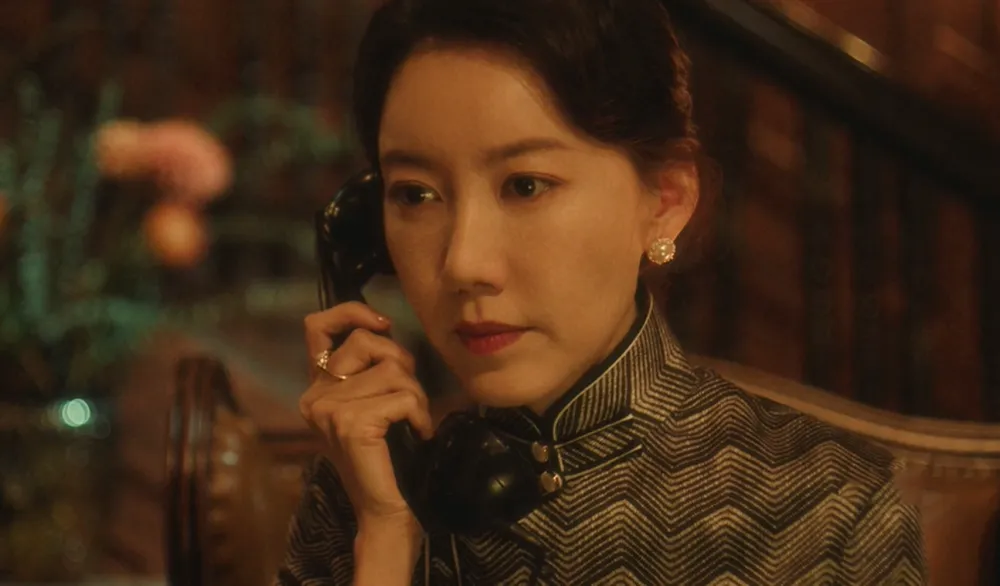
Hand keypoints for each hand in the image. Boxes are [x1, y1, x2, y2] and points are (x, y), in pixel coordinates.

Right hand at [299, 302, 433, 527]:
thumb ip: (370, 368)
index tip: (382, 323)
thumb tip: (383, 327)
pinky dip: (420, 412)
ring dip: (416, 394)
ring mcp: (328, 411)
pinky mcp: (351, 424)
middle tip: (409, 397)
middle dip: (400, 362)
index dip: (350, 312)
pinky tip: (419, 433)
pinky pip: (402, 396)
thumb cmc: (389, 458)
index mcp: (316, 389)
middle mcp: (314, 397)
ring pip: (391, 370)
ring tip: (414, 421)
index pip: (317, 326)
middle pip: (366, 343)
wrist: (385, 512)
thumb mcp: (375, 402)